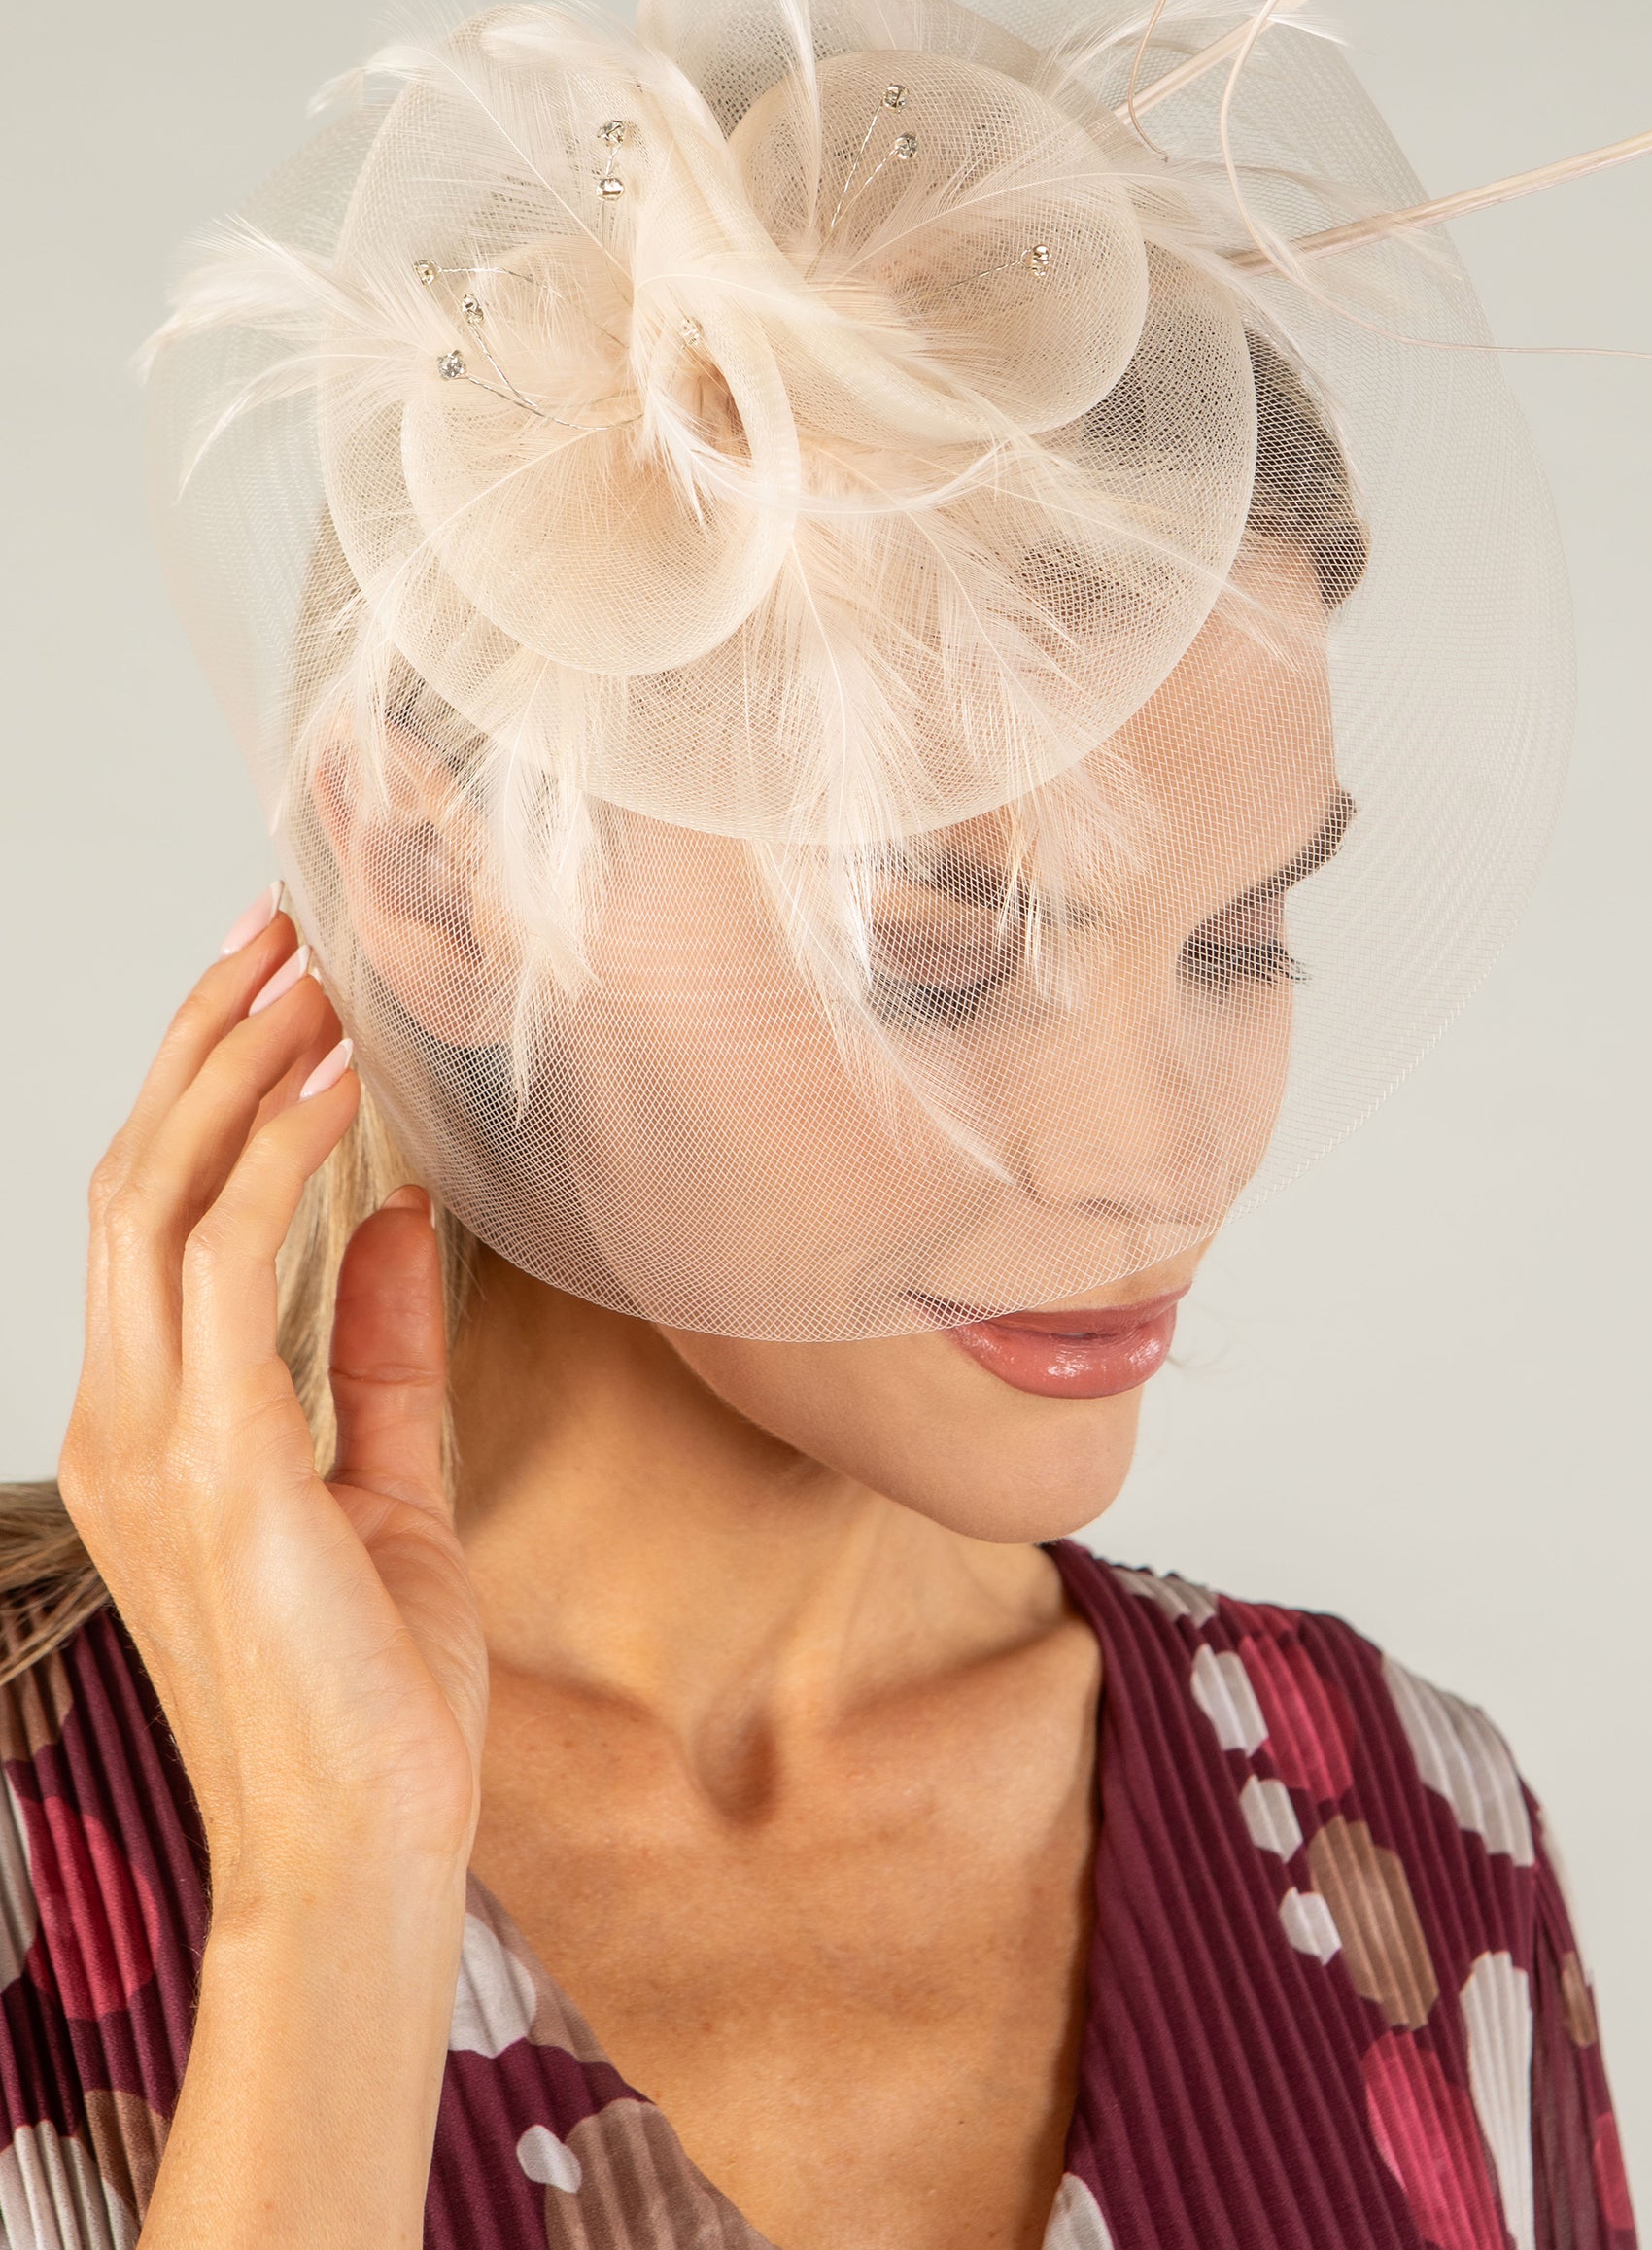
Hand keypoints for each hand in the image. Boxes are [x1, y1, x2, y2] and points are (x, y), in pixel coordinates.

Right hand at [61, 900, 488, 1903]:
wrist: (366, 1844)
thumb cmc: (373, 1693)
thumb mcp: (386, 1485)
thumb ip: (380, 1351)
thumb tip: (401, 1218)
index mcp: (155, 1428)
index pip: (152, 1217)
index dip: (204, 1090)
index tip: (277, 993)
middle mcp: (127, 1420)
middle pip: (134, 1178)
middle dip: (204, 1040)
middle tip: (283, 931)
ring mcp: (155, 1441)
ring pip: (157, 1198)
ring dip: (236, 1068)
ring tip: (315, 973)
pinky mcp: (220, 1463)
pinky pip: (228, 1265)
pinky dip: (279, 1156)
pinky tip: (346, 1089)